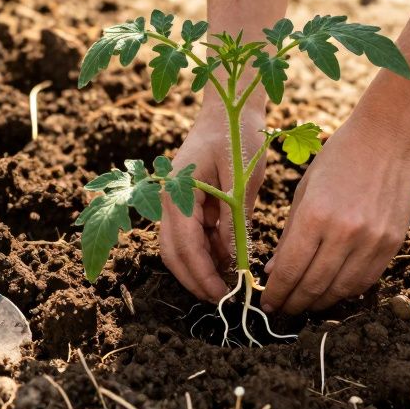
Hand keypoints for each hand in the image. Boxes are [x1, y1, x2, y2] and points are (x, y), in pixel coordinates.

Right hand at [159, 105, 265, 302]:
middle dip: (195, 280)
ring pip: (180, 247)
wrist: (228, 108)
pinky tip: (228, 264)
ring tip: (228, 286)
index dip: (201, 275)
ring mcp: (175, 201)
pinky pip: (192, 235)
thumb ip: (234, 219)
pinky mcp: (187, 202)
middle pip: (173, 252)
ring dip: (200, 269)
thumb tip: (234, 260)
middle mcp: (168, 199)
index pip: (184, 245)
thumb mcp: (241, 178)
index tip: (223, 295)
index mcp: (177, 191)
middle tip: (222, 300)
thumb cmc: (236, 135)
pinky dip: (207, 252)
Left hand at [261, 110, 409, 313]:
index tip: (266, 303)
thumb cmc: (339, 157)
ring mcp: (372, 241)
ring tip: (305, 304)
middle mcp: (344, 233)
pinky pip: (366, 280)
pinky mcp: (392, 244)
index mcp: (315, 215)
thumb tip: (273, 272)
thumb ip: (290, 233)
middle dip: (293, 303)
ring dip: (319, 303)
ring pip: (340, 290)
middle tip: (282, 310)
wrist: (390, 137)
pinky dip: (346, 291)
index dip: (275, 293)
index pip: (289, 270)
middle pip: (313, 285)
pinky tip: (332, 291)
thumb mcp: (304, 191)